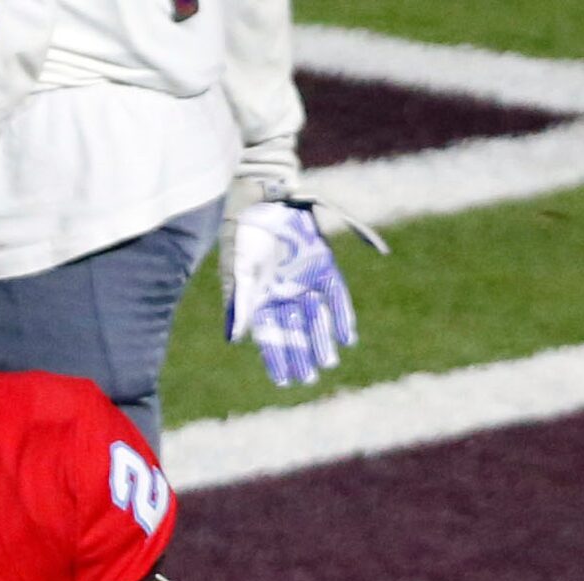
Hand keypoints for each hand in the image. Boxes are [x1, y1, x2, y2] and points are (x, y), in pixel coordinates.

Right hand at [222, 195, 357, 388]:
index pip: (270, 336)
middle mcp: (284, 293)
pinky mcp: (324, 265)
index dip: (277, 359)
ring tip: (329, 363)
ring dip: (322, 340)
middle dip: (301, 355)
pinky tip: (348, 336)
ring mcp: (305, 280)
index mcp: (261, 298)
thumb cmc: (244, 233)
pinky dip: (341, 315)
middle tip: (310, 379)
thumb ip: (240, 304)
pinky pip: (335, 294)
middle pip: (295, 331)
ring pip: (316, 317)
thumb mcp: (238, 269)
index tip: (284, 383)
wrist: (264, 194)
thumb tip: (234, 340)